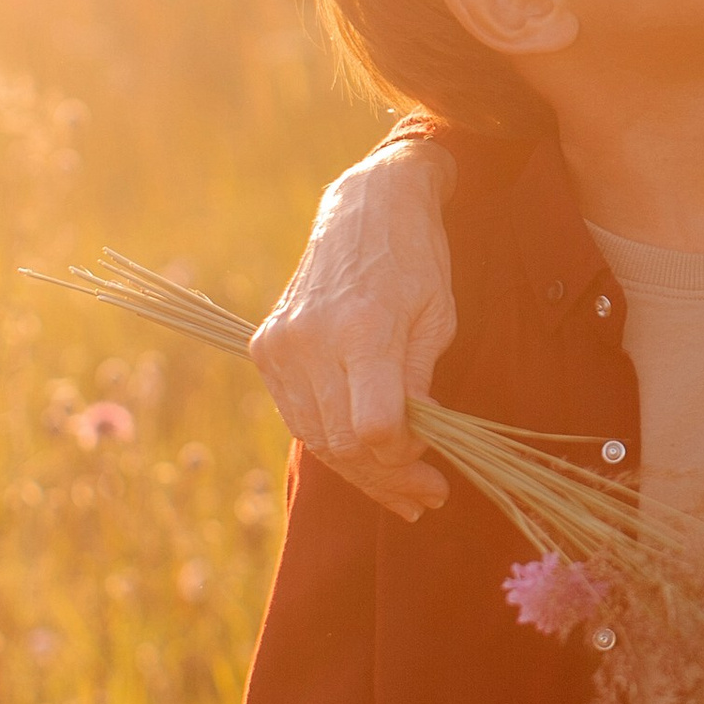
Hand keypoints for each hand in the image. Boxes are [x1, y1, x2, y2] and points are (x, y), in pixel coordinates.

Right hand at [251, 141, 458, 518]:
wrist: (366, 207)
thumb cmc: (416, 259)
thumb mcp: (437, 319)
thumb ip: (420, 386)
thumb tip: (413, 444)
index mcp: (362, 329)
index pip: (373, 429)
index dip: (403, 458)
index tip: (432, 465)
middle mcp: (311, 340)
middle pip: (342, 443)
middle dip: (387, 478)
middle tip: (425, 497)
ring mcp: (281, 345)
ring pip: (316, 437)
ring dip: (359, 470)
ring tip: (400, 489)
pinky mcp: (266, 347)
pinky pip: (298, 414)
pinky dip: (331, 439)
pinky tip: (364, 454)